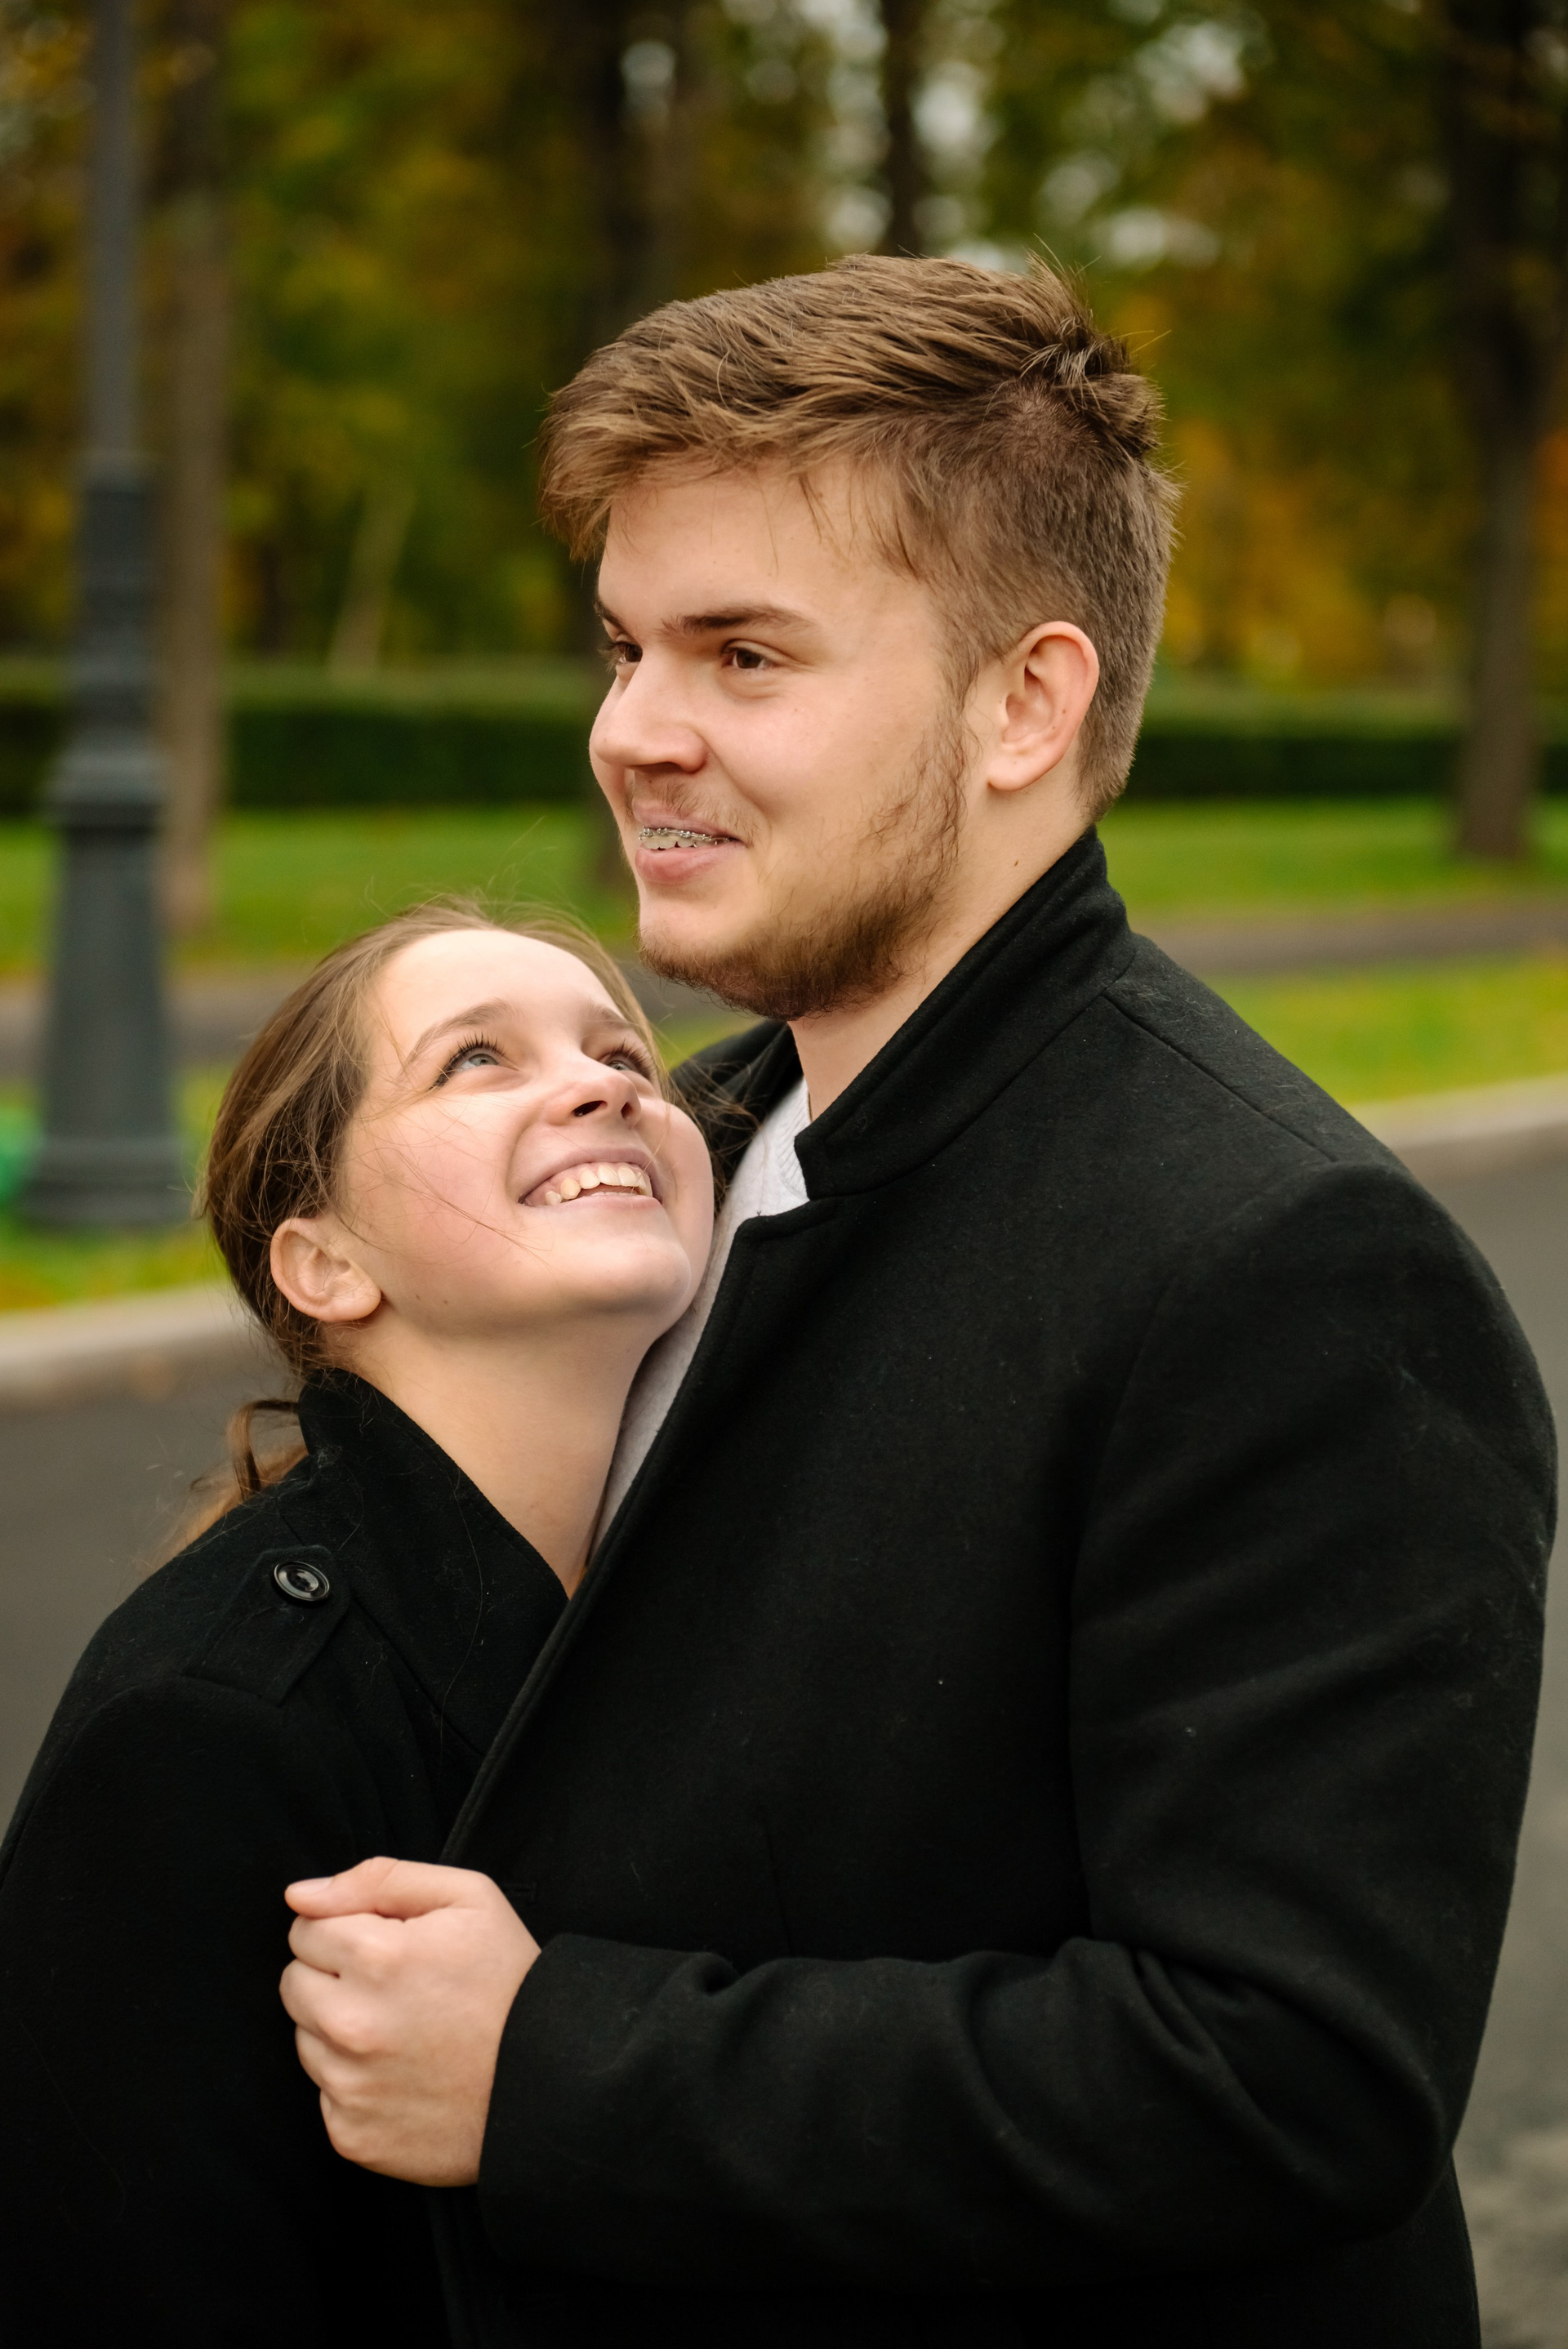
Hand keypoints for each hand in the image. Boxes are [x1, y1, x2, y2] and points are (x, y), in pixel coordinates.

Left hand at [281, 1856, 538, 2185]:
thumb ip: (378, 1879)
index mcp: (377, 1956)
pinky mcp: (353, 2136)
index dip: (347, 1928)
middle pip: (294, 1983)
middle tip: (393, 1986)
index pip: (306, 1928)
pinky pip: (325, 2094)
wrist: (549, 2082)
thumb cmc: (509, 1981)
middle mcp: (353, 2024)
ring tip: (403, 2029)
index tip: (386, 1944)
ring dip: (340, 2029)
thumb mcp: (467, 1898)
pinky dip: (355, 2082)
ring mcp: (350, 2086)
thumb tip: (300, 1895)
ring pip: (305, 2038)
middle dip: (333, 1976)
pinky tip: (403, 2073)